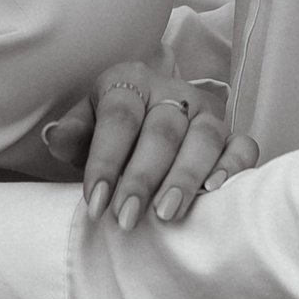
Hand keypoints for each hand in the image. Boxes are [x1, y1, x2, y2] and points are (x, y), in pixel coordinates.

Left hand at [48, 62, 259, 229]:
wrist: (145, 123)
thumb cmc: (111, 133)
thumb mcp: (85, 127)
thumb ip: (72, 135)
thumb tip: (56, 139)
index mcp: (130, 82)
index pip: (120, 117)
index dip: (106, 161)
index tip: (96, 204)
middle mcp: (173, 92)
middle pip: (162, 130)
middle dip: (143, 178)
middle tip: (127, 217)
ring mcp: (206, 112)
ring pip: (204, 138)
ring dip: (185, 178)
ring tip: (166, 213)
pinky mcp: (231, 133)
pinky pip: (242, 145)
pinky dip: (233, 167)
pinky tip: (215, 191)